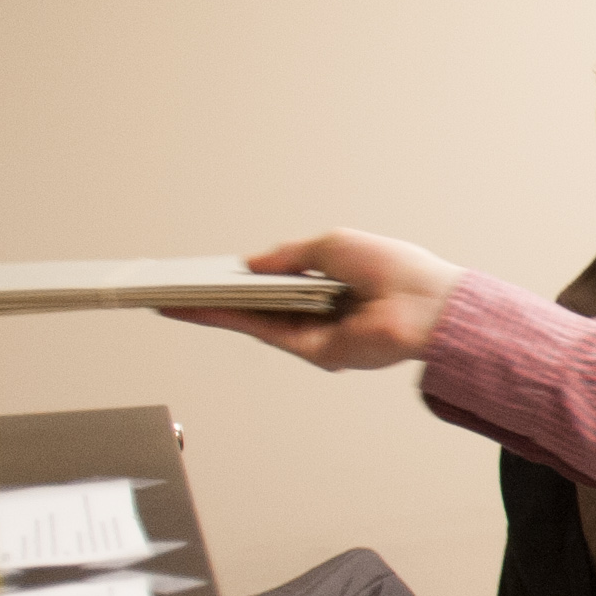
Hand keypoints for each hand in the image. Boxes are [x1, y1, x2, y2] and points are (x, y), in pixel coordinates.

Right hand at [161, 229, 463, 369]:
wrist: (425, 303)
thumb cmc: (393, 268)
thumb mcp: (331, 246)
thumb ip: (289, 255)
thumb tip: (250, 262)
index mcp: (328, 284)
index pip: (274, 283)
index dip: (239, 277)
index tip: (204, 271)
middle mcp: (317, 312)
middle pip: (254, 306)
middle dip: (213, 296)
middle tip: (172, 287)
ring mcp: (312, 333)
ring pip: (250, 321)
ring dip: (209, 308)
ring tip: (170, 296)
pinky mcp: (311, 349)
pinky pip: (260, 331)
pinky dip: (227, 319)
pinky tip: (199, 307)